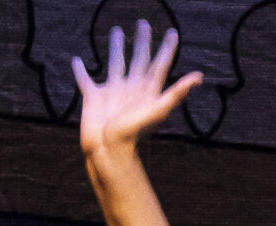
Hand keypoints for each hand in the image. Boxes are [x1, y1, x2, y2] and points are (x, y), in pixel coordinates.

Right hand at [73, 19, 200, 158]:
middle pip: (138, 59)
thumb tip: (199, 77)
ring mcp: (111, 92)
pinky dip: (80, 71)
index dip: (167, 49)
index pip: (160, 64)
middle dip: (142, 42)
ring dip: (115, 48)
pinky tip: (76, 61)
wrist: (107, 150)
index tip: (172, 33)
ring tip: (116, 31)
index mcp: (146, 90)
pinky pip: (85, 80)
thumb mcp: (158, 111)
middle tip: (142, 24)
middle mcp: (130, 88)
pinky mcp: (92, 97)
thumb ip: (176, 93)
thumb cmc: (133, 133)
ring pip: (114, 63)